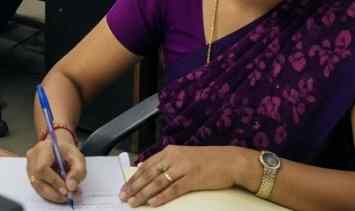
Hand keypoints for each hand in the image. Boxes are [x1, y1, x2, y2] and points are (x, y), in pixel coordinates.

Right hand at [26, 131, 85, 203]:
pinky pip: (38, 188)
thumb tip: (71, 187)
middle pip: (37, 179)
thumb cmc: (67, 152)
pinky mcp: (30, 174)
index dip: (53, 181)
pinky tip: (59, 194)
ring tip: (65, 196)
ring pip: (37, 186)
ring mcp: (29, 166)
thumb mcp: (78, 158)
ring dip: (52, 195)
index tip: (66, 190)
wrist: (59, 148)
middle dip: (53, 192)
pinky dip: (49, 193)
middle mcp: (33, 157)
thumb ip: (78, 171)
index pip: (42, 168)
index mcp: (43, 148)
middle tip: (67, 197)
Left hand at [120, 146, 245, 207]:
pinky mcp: (192, 179)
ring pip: (158, 183)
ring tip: (134, 202)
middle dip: (135, 186)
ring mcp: (183, 168)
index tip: (125, 187)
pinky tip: (153, 203)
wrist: (230, 161)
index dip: (134, 177)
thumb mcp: (183, 155)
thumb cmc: (208, 160)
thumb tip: (146, 169)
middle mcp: (174, 158)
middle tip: (124, 196)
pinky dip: (161, 197)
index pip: (147, 165)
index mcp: (170, 151)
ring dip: (144, 194)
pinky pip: (173, 190)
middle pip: (149, 174)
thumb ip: (166, 161)